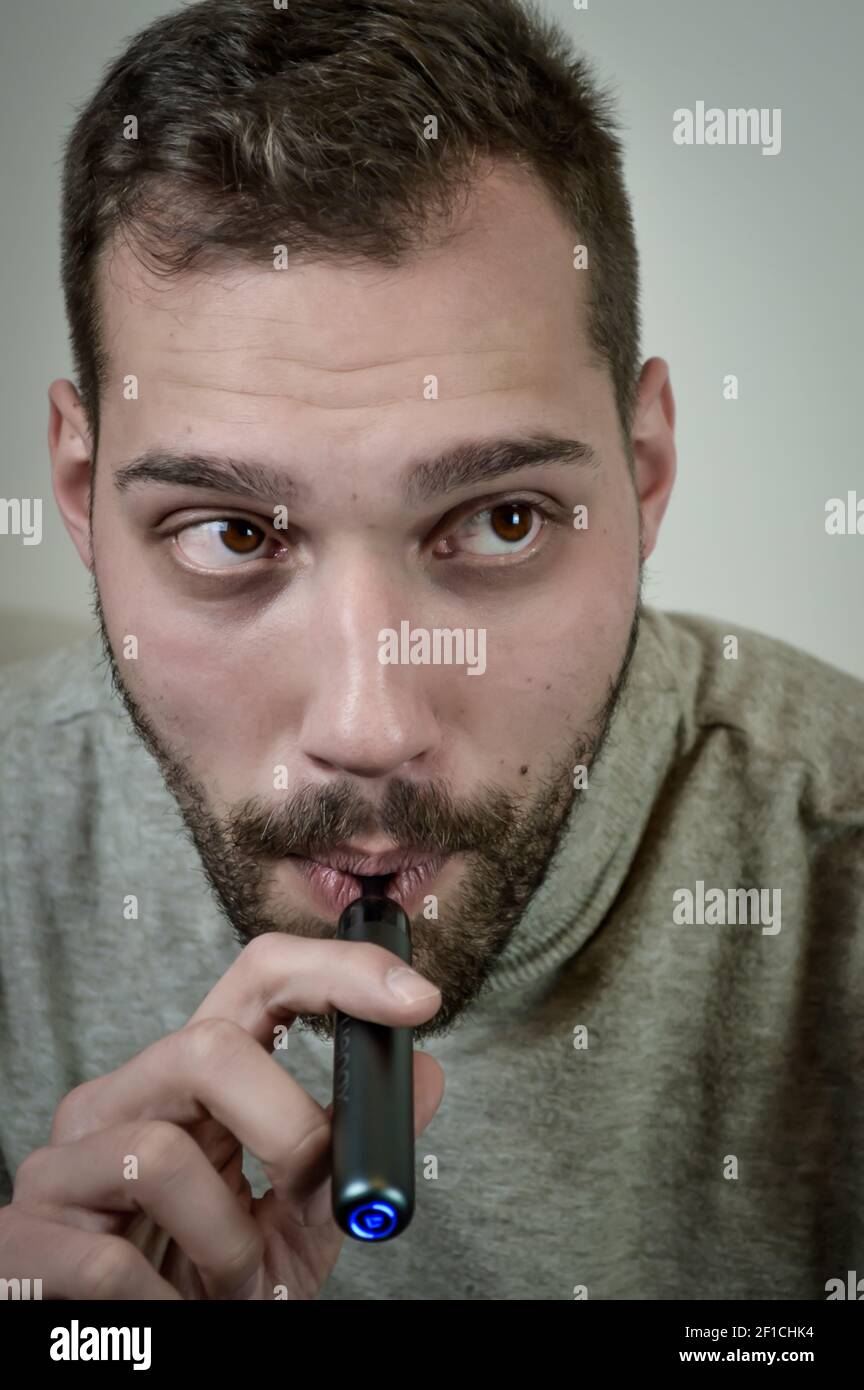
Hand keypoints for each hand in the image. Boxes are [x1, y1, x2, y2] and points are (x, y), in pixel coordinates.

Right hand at [0, 934, 443, 1298]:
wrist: (134, 1349)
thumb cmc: (211, 1272)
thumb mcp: (298, 1217)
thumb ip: (350, 1155)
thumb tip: (423, 1076)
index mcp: (195, 1078)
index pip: (259, 978)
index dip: (339, 971)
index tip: (416, 998)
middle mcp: (123, 1096)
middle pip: (209, 1048)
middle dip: (289, 1128)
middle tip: (313, 1192)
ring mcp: (65, 1160)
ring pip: (161, 1154)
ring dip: (227, 1240)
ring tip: (232, 1281)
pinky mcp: (23, 1236)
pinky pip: (107, 1259)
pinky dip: (162, 1302)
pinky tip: (167, 1311)